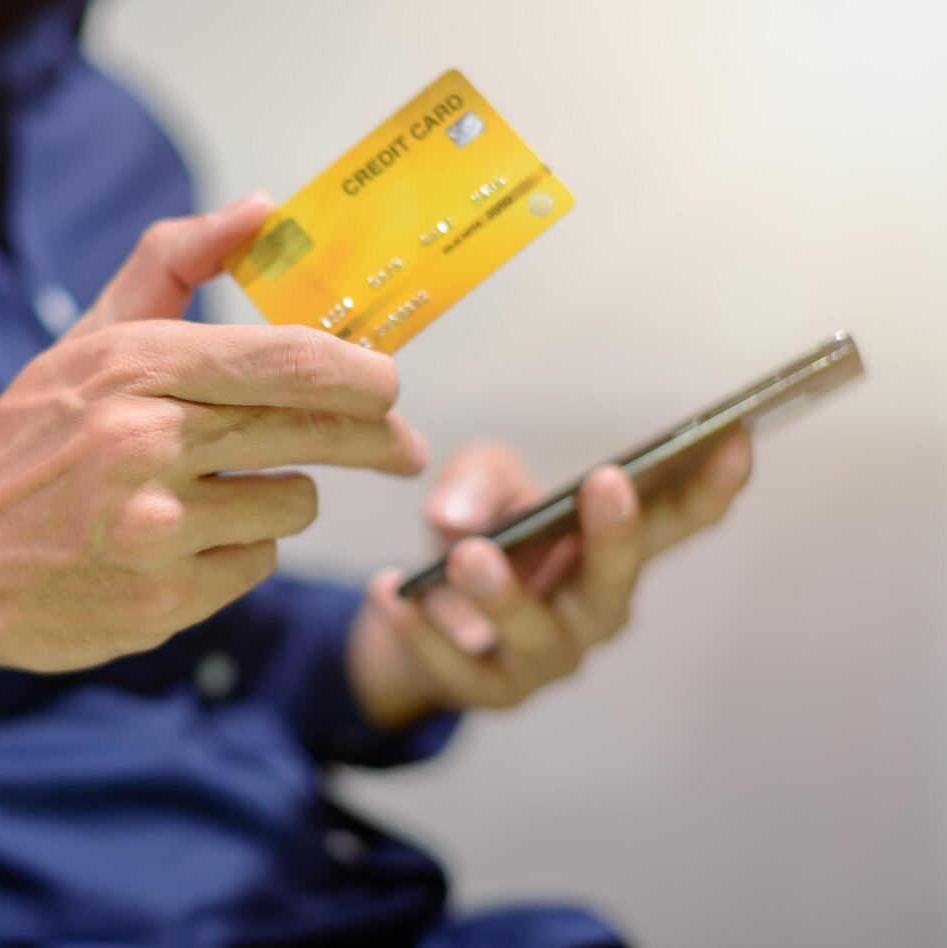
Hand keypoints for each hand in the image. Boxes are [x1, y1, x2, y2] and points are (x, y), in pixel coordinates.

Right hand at [0, 194, 427, 683]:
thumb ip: (173, 262)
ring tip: (218, 493)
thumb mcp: (84, 338)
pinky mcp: (160, 605)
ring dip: (276, 495)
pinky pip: (255, 566)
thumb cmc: (24, 441)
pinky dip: (237, 554)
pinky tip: (183, 545)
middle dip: (374, 437)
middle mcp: (145, 444)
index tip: (389, 382)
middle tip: (402, 446)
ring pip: (292, 502)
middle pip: (313, 432)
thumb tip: (264, 208)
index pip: (285, 358)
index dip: (359, 371)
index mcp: (132, 366)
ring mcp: (153, 531)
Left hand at [349, 436, 751, 726]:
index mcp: (610, 551)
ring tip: (467, 556)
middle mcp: (594, 610)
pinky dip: (425, 636)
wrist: (422, 610)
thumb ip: (478, 480)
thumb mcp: (481, 485)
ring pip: (540, 636)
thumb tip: (457, 519)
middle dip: (616, 537)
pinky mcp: (492, 692)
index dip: (713, 486)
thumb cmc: (482, 534)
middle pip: (617, 585)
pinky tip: (392, 594)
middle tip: (606, 484)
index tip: (738, 436)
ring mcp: (548, 658)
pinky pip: (463, 673)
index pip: (677, 525)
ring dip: (506, 596)